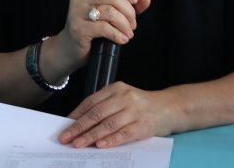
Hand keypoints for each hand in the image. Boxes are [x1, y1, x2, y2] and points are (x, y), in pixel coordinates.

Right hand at [46, 0, 150, 76]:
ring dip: (125, 24)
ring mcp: (76, 11)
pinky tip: (122, 39)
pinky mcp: (78, 28)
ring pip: (110, 11)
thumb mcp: (109, 14)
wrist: (69, 49)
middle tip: (133, 24)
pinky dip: (117, 34)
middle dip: (129, 12)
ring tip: (128, 33)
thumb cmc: (91, 29)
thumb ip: (128, 5)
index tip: (135, 0)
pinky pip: (104, 27)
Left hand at [58, 82, 176, 147]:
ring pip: (108, 124)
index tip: (64, 127)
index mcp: (116, 88)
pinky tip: (100, 145)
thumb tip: (79, 123)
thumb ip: (104, 107)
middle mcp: (125, 97)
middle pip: (97, 113)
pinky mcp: (144, 125)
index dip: (76, 115)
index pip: (91, 102)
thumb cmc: (142, 105)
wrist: (170, 107)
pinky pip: (124, 133)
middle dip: (78, 127)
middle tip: (65, 138)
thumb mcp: (123, 99)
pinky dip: (111, 140)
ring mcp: (135, 111)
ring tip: (78, 144)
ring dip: (90, 136)